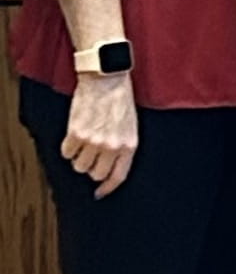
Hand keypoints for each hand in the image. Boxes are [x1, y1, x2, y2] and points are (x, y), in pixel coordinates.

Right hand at [61, 72, 139, 198]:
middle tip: (90, 155)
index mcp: (129, 145)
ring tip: (83, 142)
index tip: (99, 193)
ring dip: (78, 158)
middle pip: (95, 174)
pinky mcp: (76, 133)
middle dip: (91, 168)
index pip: (118, 177)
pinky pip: (66, 152)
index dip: (107, 188)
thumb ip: (122, 147)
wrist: (107, 80)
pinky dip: (68, 147)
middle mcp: (112, 147)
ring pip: (79, 166)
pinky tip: (74, 135)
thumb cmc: (120, 100)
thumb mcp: (130, 126)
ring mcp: (93, 141)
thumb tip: (109, 166)